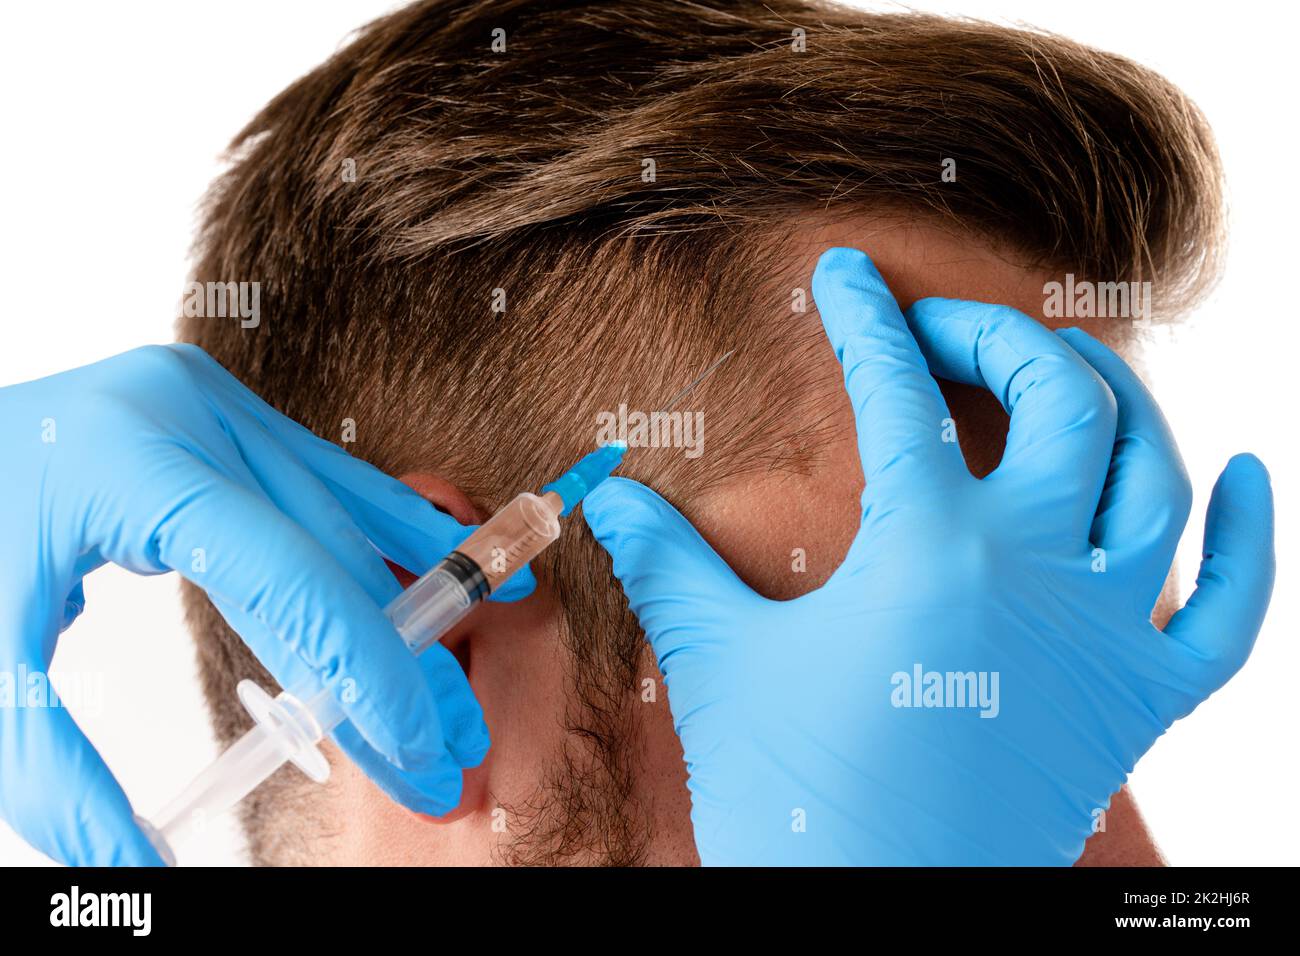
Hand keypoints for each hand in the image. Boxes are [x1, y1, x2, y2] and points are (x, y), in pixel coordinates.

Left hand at [0, 344, 532, 864]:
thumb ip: (57, 772)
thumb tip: (133, 866)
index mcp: (135, 465)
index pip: (288, 577)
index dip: (366, 669)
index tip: (413, 746)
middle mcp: (192, 418)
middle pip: (333, 557)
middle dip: (398, 666)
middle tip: (444, 751)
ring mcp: (215, 405)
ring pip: (348, 515)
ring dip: (411, 607)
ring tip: (454, 688)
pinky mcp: (224, 413)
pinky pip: (328, 479)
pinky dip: (386, 534)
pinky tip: (445, 568)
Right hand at [582, 248, 1274, 864]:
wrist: (872, 919)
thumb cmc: (794, 796)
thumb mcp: (720, 662)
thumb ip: (667, 563)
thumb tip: (606, 495)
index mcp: (929, 547)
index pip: (896, 390)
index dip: (864, 316)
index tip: (848, 273)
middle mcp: (1036, 569)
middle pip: (1061, 398)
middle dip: (999, 336)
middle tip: (941, 331)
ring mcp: (1104, 636)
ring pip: (1154, 478)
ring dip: (1116, 406)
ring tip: (1061, 378)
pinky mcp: (1142, 703)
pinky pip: (1230, 610)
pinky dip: (1249, 537)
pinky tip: (1244, 476)